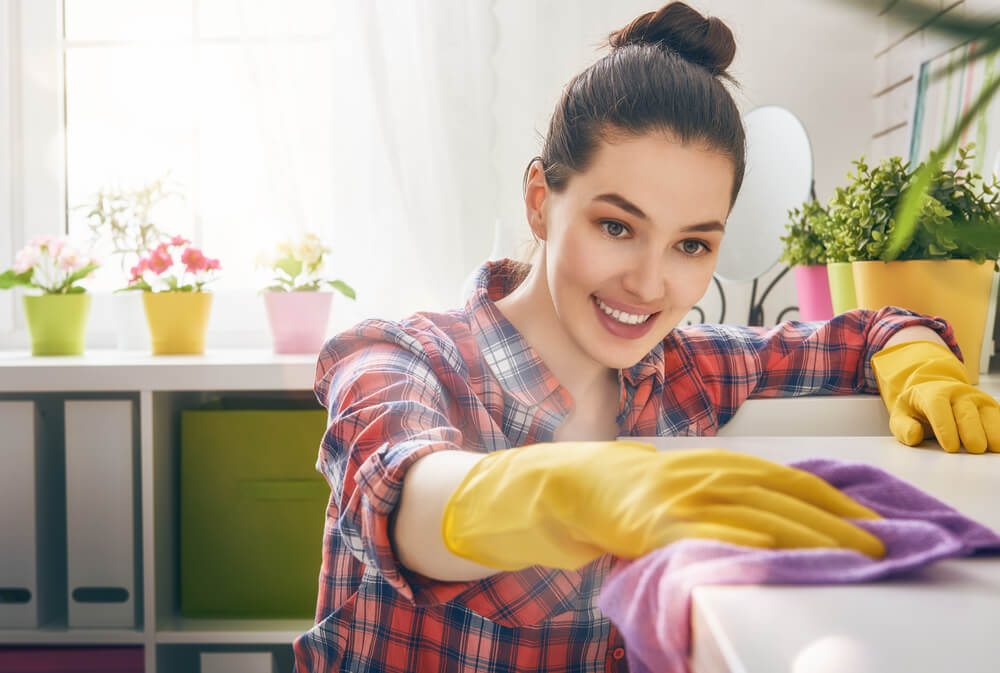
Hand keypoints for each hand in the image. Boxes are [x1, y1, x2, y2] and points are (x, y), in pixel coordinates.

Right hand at [441, 441, 884, 570]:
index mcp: (713, 462)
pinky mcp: (656, 522)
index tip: (866, 518)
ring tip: (844, 557)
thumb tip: (774, 512)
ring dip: (805, 536)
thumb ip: (723, 492)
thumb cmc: (627, 490)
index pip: (785, 478)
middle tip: (874, 544)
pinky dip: (739, 541)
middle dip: (833, 521)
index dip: (829, 498)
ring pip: (755, 514)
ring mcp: (680, 496)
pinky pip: (705, 533)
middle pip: (781, 496)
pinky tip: (767, 552)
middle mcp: (703, 473)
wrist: (567, 484)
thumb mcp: (682, 480)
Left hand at [872, 340, 999, 452]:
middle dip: (972, 431)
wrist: (934, 393)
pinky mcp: (991, 407)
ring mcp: (977, 399)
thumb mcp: (902, 415)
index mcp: (933, 393)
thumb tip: (914, 435)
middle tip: (974, 450)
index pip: (938, 407)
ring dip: (992, 432)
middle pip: (966, 412)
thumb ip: (903, 427)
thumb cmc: (918, 409)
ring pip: (988, 413)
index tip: (950, 448)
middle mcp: (958, 393)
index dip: (945, 427)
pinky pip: (999, 418)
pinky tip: (999, 445)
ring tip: (992, 449)